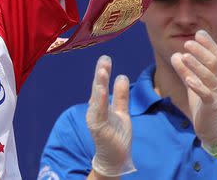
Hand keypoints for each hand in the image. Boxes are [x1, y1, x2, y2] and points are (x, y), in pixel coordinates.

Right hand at [86, 55, 135, 176]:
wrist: (114, 158)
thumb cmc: (117, 135)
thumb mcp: (122, 112)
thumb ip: (121, 96)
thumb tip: (122, 76)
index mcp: (99, 105)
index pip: (101, 85)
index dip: (103, 72)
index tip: (106, 58)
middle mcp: (94, 109)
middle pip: (97, 88)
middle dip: (100, 73)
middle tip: (104, 58)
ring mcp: (95, 118)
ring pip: (97, 98)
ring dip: (99, 84)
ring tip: (103, 71)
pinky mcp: (98, 127)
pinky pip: (100, 112)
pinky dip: (100, 100)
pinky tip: (102, 90)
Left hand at [171, 30, 216, 152]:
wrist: (214, 127)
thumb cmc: (204, 102)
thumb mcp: (193, 83)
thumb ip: (185, 70)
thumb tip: (175, 55)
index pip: (215, 55)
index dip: (208, 44)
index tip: (199, 33)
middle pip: (214, 63)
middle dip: (201, 52)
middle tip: (187, 43)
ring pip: (209, 77)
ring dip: (196, 66)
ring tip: (184, 56)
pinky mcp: (211, 106)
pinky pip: (206, 94)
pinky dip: (197, 86)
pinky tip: (188, 79)